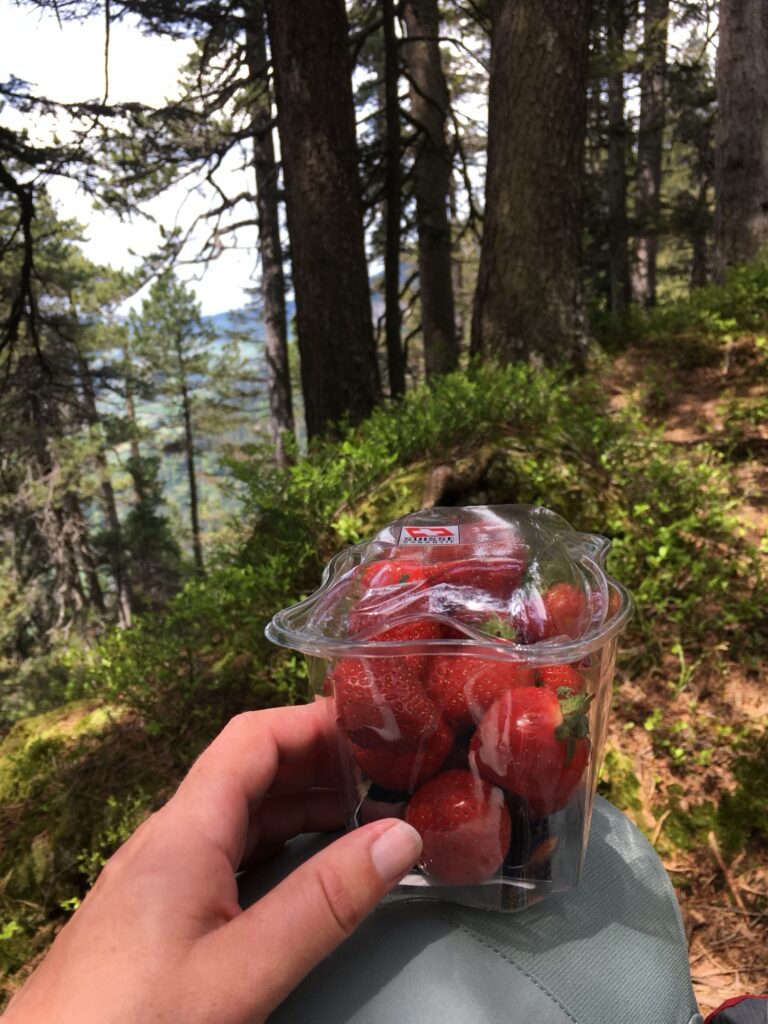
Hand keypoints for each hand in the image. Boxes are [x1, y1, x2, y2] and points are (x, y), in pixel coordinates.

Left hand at [5, 703, 422, 1022]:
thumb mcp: (241, 969)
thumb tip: (400, 837)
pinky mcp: (154, 912)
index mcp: (185, 830)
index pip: (253, 737)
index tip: (372, 726)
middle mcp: (168, 838)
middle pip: (248, 771)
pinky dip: (275, 844)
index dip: (312, 720)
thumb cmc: (132, 1020)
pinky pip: (225, 853)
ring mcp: (158, 875)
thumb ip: (323, 904)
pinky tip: (304, 868)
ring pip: (238, 815)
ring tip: (362, 817)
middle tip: (384, 774)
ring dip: (299, 805)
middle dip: (317, 763)